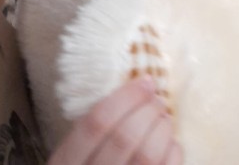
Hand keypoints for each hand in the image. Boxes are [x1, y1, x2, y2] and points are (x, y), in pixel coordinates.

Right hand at [48, 79, 183, 164]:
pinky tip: (169, 143)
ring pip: (148, 155)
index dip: (126, 97)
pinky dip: (172, 150)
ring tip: (163, 119)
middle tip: (157, 99)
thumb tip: (135, 90)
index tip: (145, 81)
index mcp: (65, 162)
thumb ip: (93, 128)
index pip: (96, 123)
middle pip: (125, 137)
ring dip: (162, 128)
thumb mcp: (74, 151)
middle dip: (148, 110)